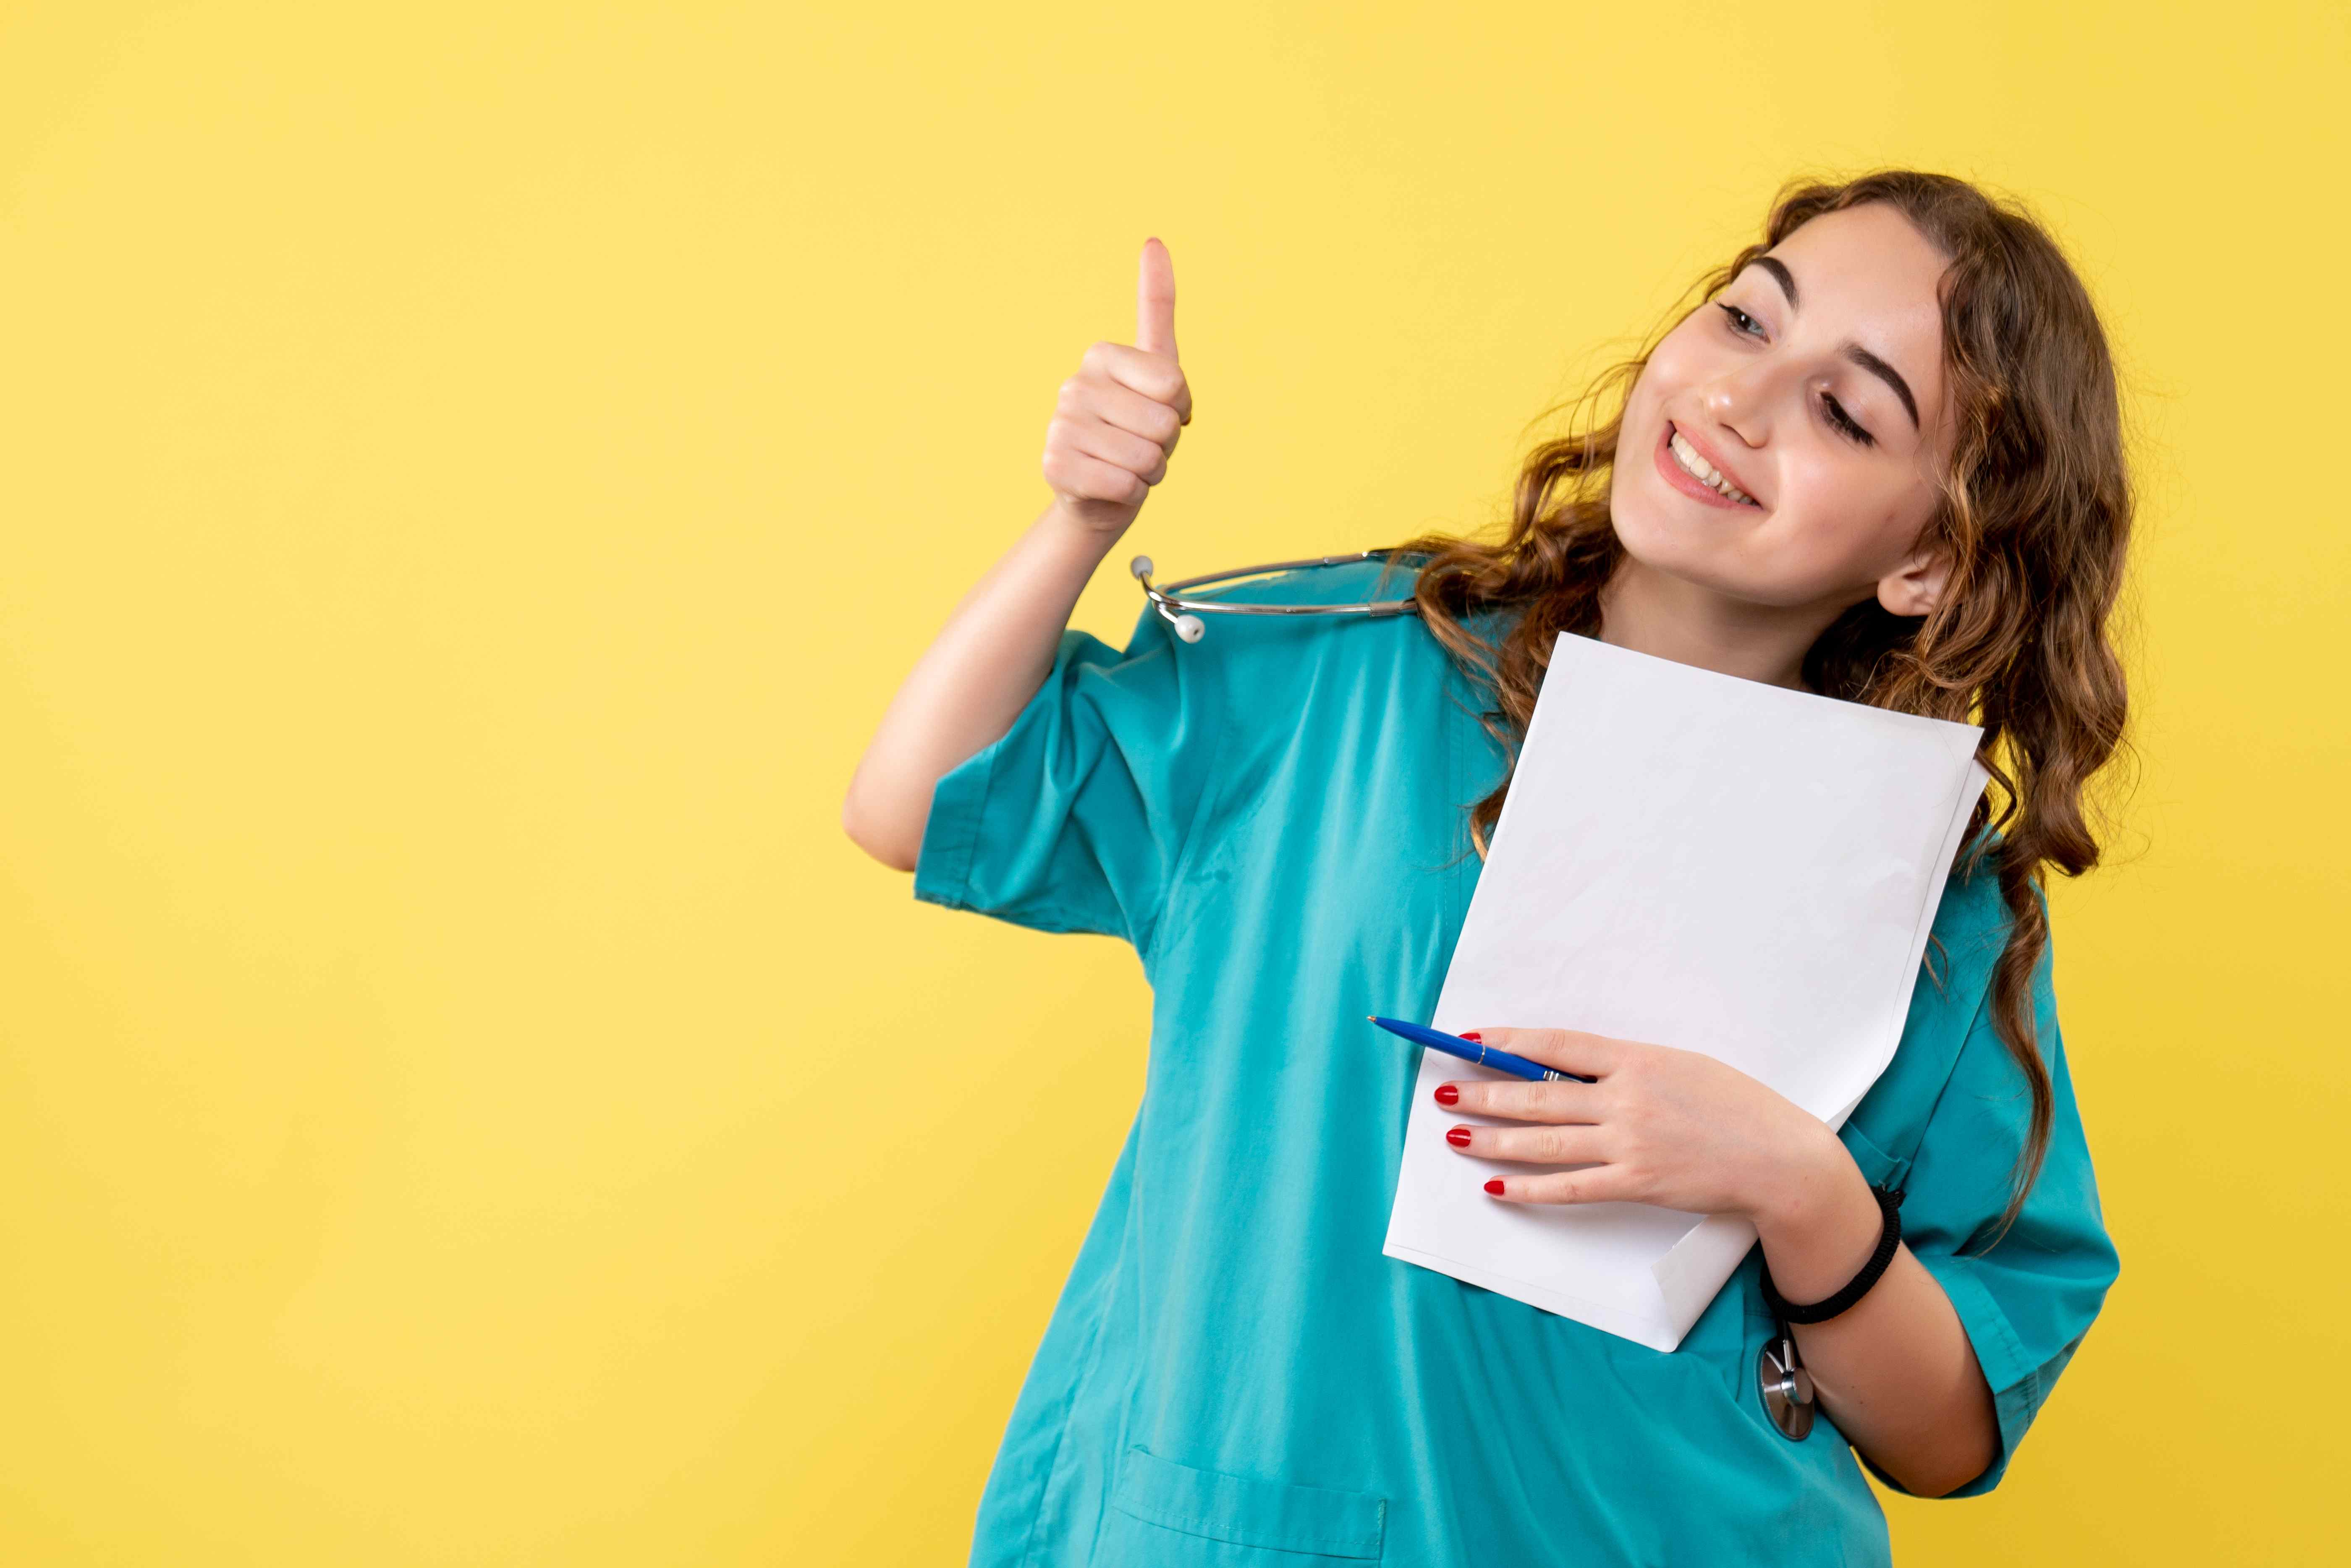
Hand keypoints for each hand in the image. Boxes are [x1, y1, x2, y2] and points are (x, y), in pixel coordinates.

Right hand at [1040, 237, 1193, 534]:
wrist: (1102, 490)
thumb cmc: (1137, 428)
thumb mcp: (1159, 371)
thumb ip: (1156, 307)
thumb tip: (1153, 240)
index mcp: (1102, 355)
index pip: (1173, 385)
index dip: (1180, 410)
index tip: (1160, 411)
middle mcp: (1075, 384)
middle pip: (1163, 424)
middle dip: (1165, 446)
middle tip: (1142, 447)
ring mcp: (1060, 425)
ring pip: (1145, 458)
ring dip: (1149, 472)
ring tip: (1128, 467)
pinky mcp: (1054, 466)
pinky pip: (1123, 485)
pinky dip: (1129, 494)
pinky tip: (1110, 487)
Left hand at [1433, 1027, 1854, 1230]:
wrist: (1778, 1158)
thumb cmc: (1732, 1106)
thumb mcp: (1680, 1065)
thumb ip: (1626, 1065)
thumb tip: (1569, 1067)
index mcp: (1636, 1059)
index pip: (1555, 1044)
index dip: (1507, 1042)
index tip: (1469, 1039)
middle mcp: (1626, 1098)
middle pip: (1537, 1092)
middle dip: (1484, 1090)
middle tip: (1443, 1090)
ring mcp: (1629, 1143)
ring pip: (1544, 1140)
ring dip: (1494, 1137)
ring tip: (1456, 1134)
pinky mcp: (1636, 1183)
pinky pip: (1569, 1187)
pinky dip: (1529, 1188)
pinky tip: (1497, 1187)